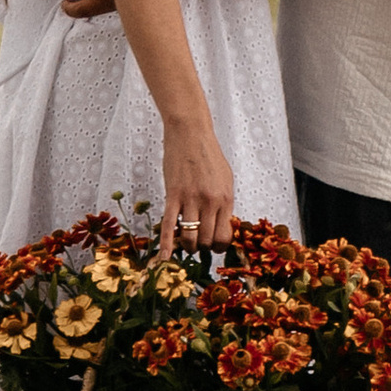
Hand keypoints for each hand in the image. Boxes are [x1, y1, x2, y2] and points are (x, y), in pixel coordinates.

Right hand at [159, 107, 236, 249]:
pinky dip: (166, 244)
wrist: (190, 133)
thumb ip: (224, 203)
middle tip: (198, 244)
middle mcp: (210, 202)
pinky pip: (169, 225)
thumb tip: (222, 224)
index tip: (213, 245)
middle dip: (202, 247)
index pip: (224, 236)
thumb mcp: (226, 179)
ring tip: (186, 244)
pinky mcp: (173, 195)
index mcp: (226, 199)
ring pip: (190, 238)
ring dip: (188, 247)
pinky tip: (164, 257)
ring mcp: (191, 199)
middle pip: (206, 240)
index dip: (218, 246)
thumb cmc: (209, 154)